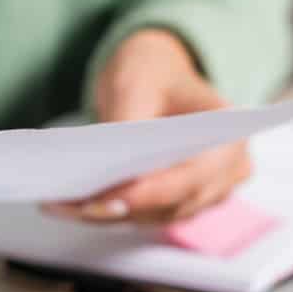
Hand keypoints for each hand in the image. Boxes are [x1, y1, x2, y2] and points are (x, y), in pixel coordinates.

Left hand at [43, 29, 251, 224]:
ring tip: (63, 205)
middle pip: (171, 205)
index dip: (149, 194)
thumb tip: (106, 163)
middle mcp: (225, 173)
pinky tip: (71, 205)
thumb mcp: (137, 83)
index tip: (107, 199)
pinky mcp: (176, 203)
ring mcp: (204, 193)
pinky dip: (107, 212)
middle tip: (73, 205)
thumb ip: (128, 122)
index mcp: (229, 136)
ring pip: (153, 217)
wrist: (156, 77)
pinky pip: (142, 216)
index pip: (191, 178)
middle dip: (120, 208)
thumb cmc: (154, 74)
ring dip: (107, 215)